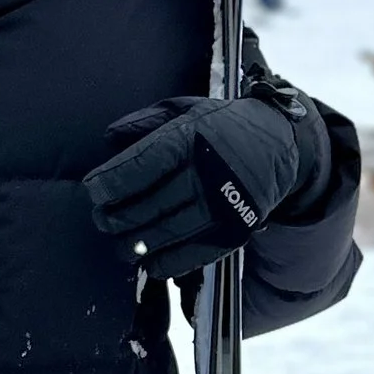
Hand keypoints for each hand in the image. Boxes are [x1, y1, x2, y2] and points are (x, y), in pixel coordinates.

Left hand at [83, 84, 317, 277]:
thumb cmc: (221, 126)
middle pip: (152, 203)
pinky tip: (150, 263)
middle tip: (102, 221)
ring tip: (122, 246)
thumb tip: (108, 140)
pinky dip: (169, 263)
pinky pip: (197, 253)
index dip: (112, 182)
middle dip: (118, 217)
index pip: (142, 165)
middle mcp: (208, 171)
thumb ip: (146, 123)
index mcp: (191, 137)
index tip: (94, 192)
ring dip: (138, 244)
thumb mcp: (184, 110)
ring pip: (171, 232)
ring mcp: (224, 203)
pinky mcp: (236, 228)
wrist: (279, 143)